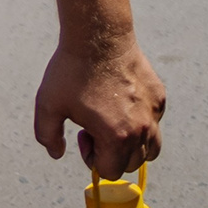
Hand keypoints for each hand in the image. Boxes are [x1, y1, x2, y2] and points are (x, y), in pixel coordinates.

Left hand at [34, 37, 164, 179]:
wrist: (98, 37)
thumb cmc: (72, 70)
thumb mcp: (47, 104)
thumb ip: (48, 135)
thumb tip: (57, 153)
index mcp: (116, 137)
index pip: (110, 171)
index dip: (91, 158)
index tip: (82, 135)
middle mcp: (141, 130)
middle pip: (130, 163)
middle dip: (110, 153)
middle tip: (92, 126)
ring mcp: (154, 115)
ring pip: (150, 149)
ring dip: (131, 145)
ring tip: (110, 121)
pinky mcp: (160, 99)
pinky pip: (155, 124)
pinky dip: (141, 123)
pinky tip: (119, 101)